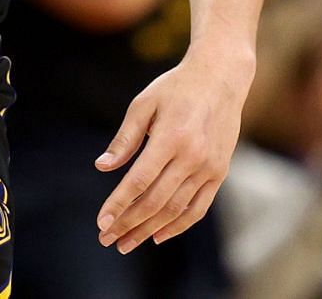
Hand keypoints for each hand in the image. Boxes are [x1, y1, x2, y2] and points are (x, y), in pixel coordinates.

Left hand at [96, 46, 253, 252]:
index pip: (139, 180)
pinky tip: (158, 236)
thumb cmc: (175, 88)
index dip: (118, 204)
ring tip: (126, 243)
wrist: (220, 78)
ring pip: (176, 209)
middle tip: (107, 239)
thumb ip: (124, 138)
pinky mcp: (219, 173)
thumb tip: (102, 167)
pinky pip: (198, 207)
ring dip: (149, 230)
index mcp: (171, 137)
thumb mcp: (143, 104)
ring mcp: (209, 168)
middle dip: (129, 223)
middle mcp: (192, 157)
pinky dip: (178, 225)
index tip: (101, 222)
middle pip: (156, 201)